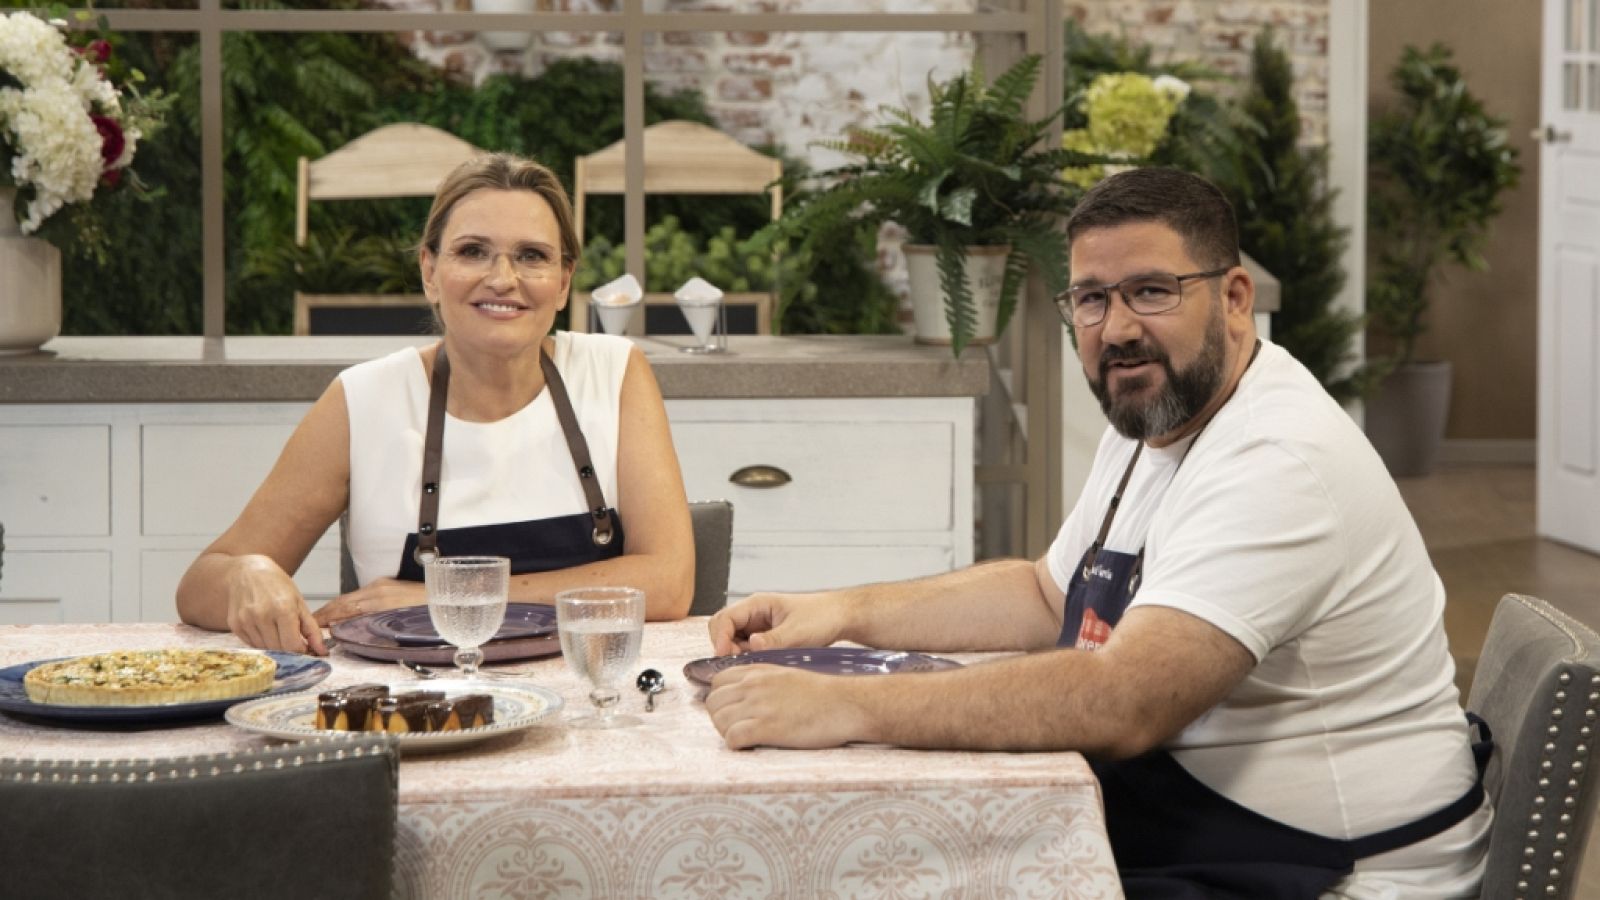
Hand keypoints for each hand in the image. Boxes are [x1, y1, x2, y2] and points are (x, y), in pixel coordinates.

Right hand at [223, 555, 325, 655]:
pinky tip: (264, 628)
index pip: (293, 646)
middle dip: (289, 650)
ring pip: (265, 649)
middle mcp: (262, 616)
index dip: (301, 651)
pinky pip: (251, 644)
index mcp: (283, 609)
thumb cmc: (277, 584)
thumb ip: (312, 629)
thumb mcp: (299, 602)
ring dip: (274, 646)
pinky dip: (261, 642)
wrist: (247, 571)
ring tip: (277, 630)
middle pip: (279, 650)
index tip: (304, 648)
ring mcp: (246, 621)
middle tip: (292, 640)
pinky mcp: (235, 625)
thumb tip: (321, 651)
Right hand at [312, 577, 424, 626]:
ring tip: (319, 621)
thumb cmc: (430, 614)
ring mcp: (381, 585)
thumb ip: (375, 628)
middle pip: (343, 602)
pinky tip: (341, 612)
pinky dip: (346, 604)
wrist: (450, 595)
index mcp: (380, 600)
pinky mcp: (385, 584)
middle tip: (309, 626)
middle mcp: (378, 590)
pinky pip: (359, 594)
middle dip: (325, 613)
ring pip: (350, 597)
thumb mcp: (403, 626)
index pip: (345, 609)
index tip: (313, 628)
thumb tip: (351, 633)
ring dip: (333, 609)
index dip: (327, 618)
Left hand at [704, 664, 871, 749]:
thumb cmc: (821, 694)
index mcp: (758, 671)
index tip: (733, 711)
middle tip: (738, 728)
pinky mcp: (766, 728)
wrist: (844, 704)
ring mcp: (758, 706)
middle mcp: (753, 685)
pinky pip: (732, 738)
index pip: (717, 682)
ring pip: (719, 720)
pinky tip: (751, 745)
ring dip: (728, 732)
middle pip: (713, 702)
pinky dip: (737, 745)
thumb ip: (762, 681)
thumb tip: (745, 696)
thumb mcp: (786, 675)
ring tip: (746, 738)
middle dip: (721, 717)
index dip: (722, 699)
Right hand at [707, 590, 851, 656]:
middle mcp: (754, 613)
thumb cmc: (822, 617)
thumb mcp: (798, 631)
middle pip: (722, 628)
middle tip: (739, 663)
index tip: (724, 656)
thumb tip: (752, 646)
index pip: (725, 618)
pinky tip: (760, 664)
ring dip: (736, 654)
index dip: (720, 638)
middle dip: (724, 647)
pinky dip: (747, 657)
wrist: (839, 617)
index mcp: (758, 603)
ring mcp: (758, 625)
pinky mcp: (764, 637)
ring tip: (753, 664)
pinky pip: (745, 647)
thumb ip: (774, 640)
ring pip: (732, 640)